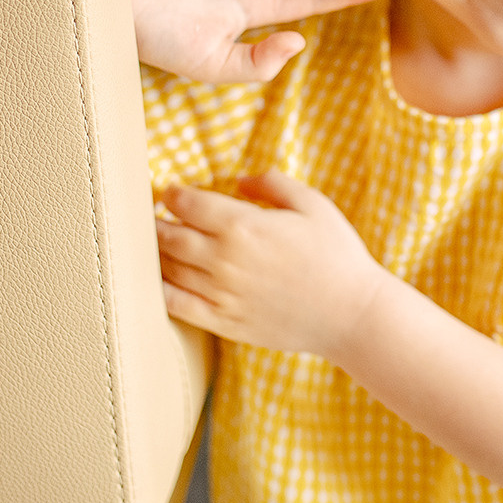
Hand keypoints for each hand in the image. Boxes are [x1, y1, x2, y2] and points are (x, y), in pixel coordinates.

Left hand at [156, 172, 389, 357]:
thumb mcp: (313, 204)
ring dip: (155, 254)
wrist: (351, 314)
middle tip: (150, 217)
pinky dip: (159, 290)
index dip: (172, 195)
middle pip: (168, 236)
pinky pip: (176, 305)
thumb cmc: (337, 255)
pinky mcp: (224, 322)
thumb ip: (273, 184)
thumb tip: (240, 180)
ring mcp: (221, 294)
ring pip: (168, 269)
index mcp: (243, 225)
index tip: (169, 193)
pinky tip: (156, 281)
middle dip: (155, 223)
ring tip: (152, 245)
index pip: (187, 204)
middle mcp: (224, 260)